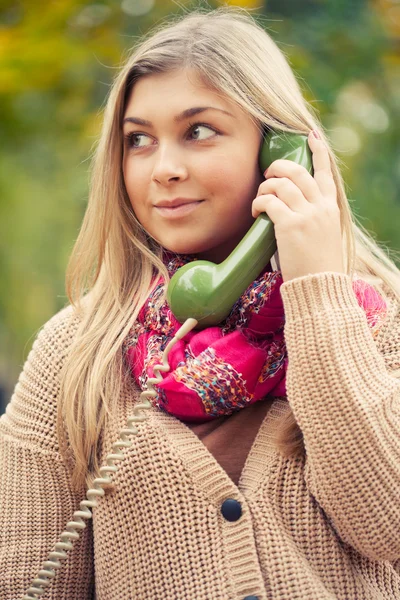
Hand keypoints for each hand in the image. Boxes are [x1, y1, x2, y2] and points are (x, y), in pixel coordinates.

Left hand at [252, 130, 344, 282]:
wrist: (320, 287)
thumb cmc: (317, 267)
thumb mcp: (323, 236)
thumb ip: (312, 218)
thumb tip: (289, 209)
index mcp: (331, 208)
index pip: (326, 173)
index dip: (318, 151)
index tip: (311, 136)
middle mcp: (321, 207)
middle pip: (298, 171)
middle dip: (278, 167)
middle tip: (268, 175)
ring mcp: (307, 215)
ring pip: (281, 184)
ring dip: (265, 188)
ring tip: (259, 200)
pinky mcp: (291, 225)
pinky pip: (269, 202)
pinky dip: (259, 203)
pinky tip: (256, 212)